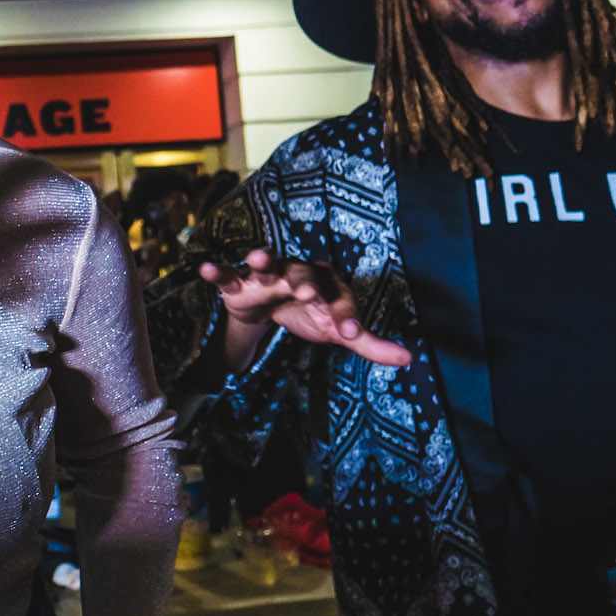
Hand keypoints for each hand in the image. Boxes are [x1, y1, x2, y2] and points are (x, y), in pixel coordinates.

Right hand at [200, 249, 411, 369]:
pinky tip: (206, 268)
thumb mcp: (337, 328)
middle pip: (304, 275)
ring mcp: (267, 276)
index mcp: (327, 284)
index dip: (345, 314)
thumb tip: (409, 358)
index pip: (339, 299)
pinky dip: (217, 271)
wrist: (271, 305)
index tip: (350, 334)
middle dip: (306, 284)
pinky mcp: (240, 284)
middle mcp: (299, 273)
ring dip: (262, 259)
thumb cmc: (311, 312)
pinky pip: (228, 275)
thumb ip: (369, 343)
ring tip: (258, 256)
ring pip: (266, 264)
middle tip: (309, 295)